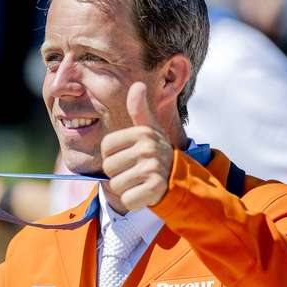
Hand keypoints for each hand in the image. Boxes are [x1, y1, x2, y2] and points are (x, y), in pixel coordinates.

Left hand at [100, 82, 173, 210]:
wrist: (181, 179)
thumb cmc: (157, 153)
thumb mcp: (150, 130)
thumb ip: (140, 110)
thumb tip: (137, 85)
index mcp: (142, 133)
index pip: (106, 148)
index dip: (113, 156)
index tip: (130, 156)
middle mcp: (148, 148)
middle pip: (109, 168)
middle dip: (119, 174)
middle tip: (137, 172)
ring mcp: (152, 168)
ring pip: (116, 185)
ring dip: (126, 188)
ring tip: (141, 182)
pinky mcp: (156, 188)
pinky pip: (127, 200)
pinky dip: (133, 201)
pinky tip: (145, 193)